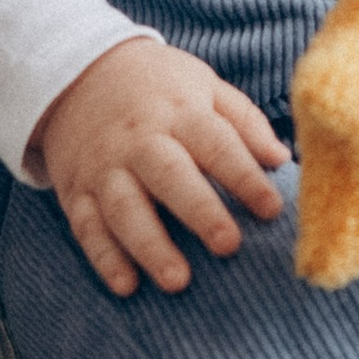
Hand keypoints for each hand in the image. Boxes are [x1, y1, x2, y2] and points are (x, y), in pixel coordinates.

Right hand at [30, 39, 285, 297]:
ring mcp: (104, 167)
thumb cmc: (157, 86)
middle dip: (199, 211)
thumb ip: (244, 120)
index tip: (272, 209)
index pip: (216, 144)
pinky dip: (104, 258)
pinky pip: (87, 226)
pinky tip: (126, 285)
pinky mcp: (76, 191)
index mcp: (179, 112)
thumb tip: (282, 159)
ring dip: (150, 246)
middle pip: (169, 176)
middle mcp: (140, 141)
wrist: (77, 72)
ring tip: (177, 281)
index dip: (245, 177)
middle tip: (229, 246)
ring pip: (125, 208)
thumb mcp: (203, 84)